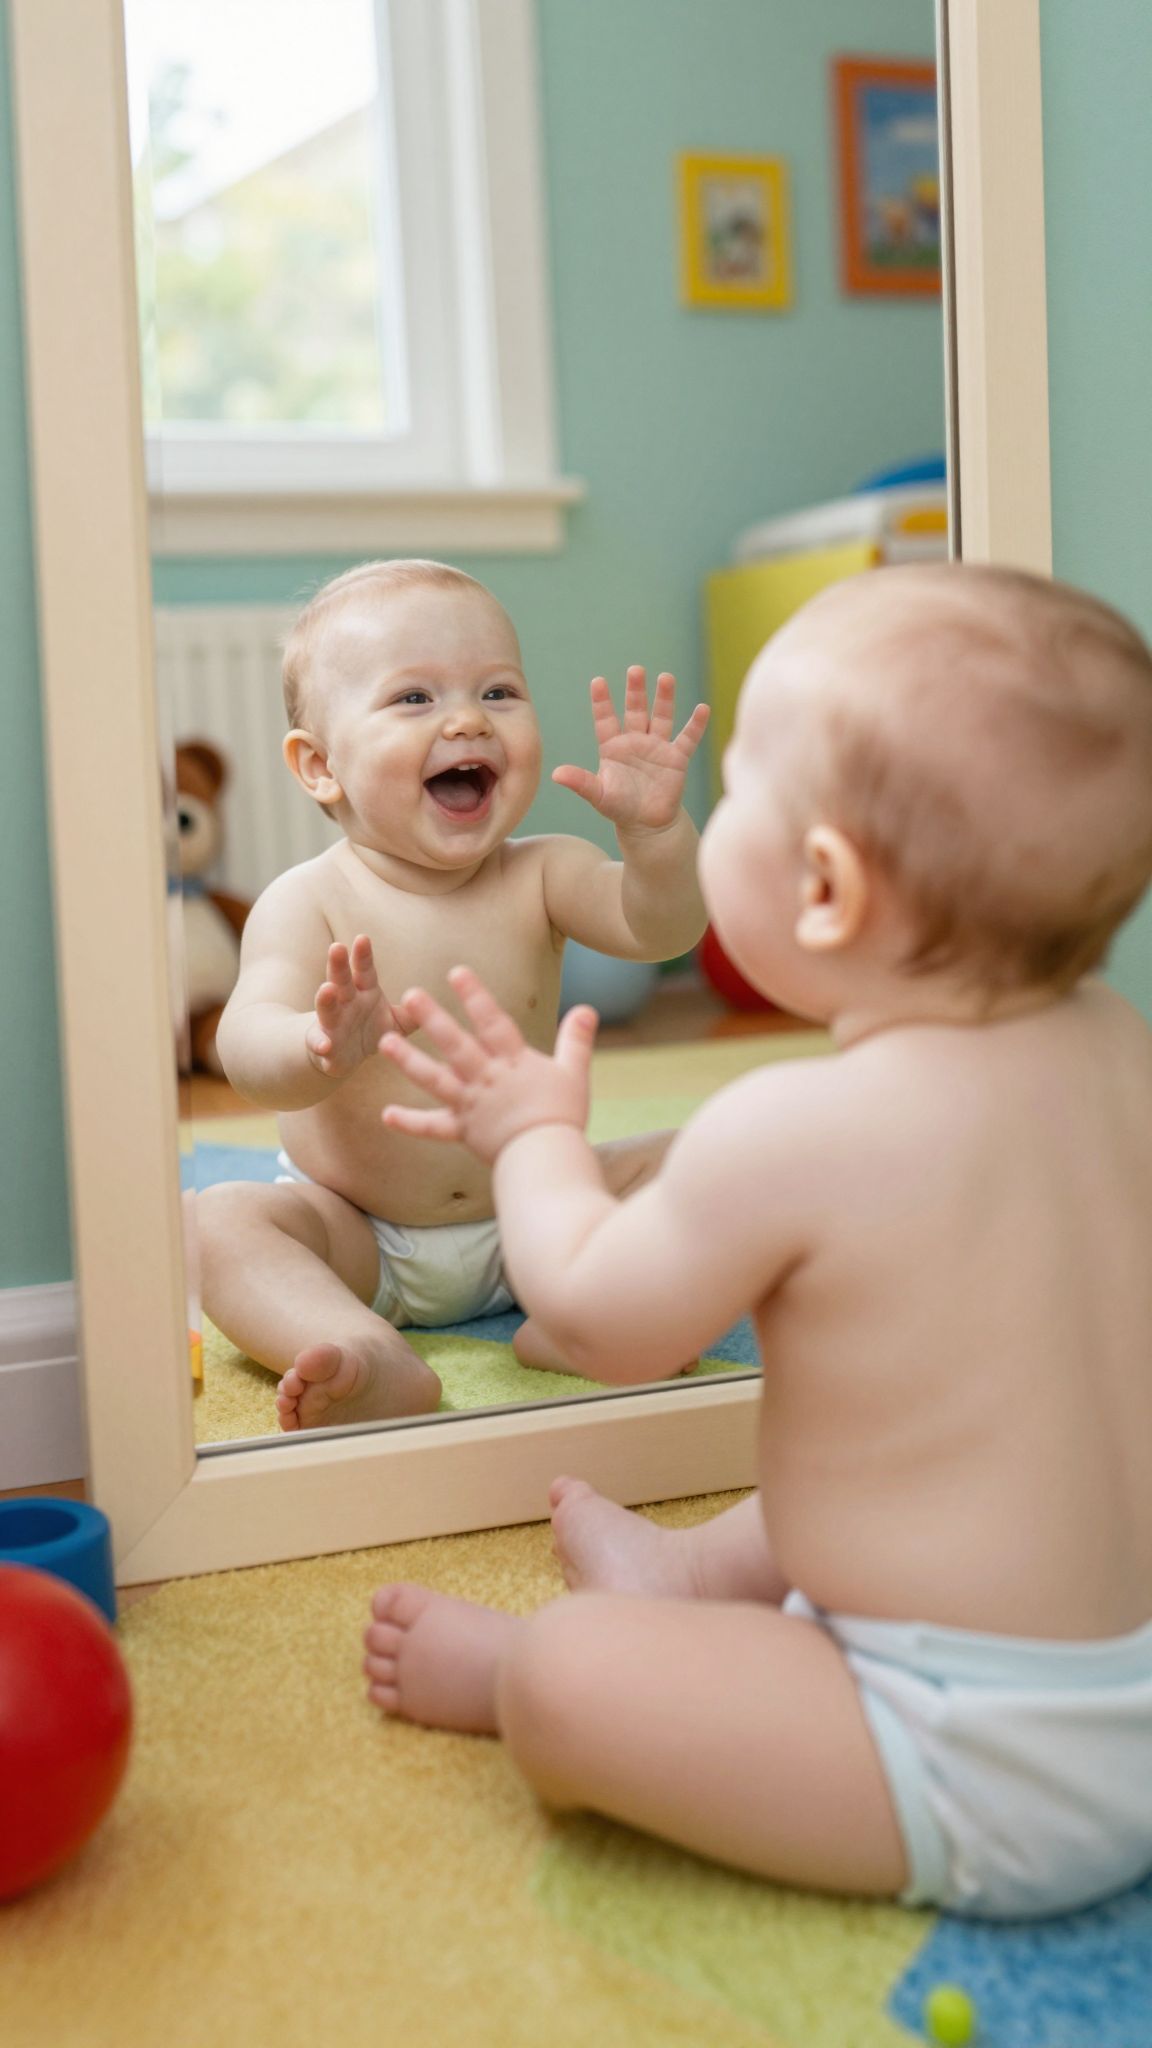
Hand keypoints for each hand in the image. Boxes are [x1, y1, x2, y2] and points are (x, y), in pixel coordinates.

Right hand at [305, 936, 415, 1078]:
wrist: (344, 1055)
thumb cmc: (370, 1029)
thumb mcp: (396, 1021)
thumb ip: (414, 1013)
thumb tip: (437, 1003)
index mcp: (364, 991)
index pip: (364, 970)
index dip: (363, 955)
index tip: (363, 938)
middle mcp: (346, 1002)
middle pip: (341, 980)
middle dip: (338, 964)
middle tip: (336, 947)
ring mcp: (332, 1023)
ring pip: (327, 1008)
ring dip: (325, 999)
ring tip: (326, 989)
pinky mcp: (324, 1046)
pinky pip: (319, 1044)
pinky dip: (320, 1044)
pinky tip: (323, 1046)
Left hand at [378, 965, 596, 1163]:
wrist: (548, 1157)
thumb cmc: (563, 1114)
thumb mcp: (574, 1073)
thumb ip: (576, 1040)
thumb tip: (588, 1008)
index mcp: (513, 1062)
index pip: (492, 1022)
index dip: (475, 996)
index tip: (456, 972)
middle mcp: (487, 1079)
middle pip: (456, 1044)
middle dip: (433, 1019)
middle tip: (410, 995)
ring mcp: (471, 1105)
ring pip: (435, 1079)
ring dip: (409, 1060)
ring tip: (385, 1042)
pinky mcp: (463, 1131)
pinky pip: (433, 1128)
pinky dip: (410, 1123)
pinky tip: (386, 1115)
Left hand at [552, 667, 709, 835]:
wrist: (647, 824)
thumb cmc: (620, 808)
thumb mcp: (599, 795)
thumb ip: (581, 782)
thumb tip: (555, 774)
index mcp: (613, 747)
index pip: (606, 719)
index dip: (602, 701)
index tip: (598, 681)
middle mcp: (635, 741)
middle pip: (635, 710)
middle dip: (635, 691)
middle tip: (635, 670)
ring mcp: (657, 747)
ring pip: (661, 717)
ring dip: (664, 698)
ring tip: (666, 677)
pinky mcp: (677, 758)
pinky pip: (687, 738)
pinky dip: (695, 725)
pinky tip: (703, 708)